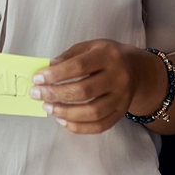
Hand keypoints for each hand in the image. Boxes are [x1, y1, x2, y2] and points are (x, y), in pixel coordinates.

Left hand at [31, 40, 162, 133]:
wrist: (137, 69)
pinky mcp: (120, 113)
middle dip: (56, 94)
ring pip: (92, 112)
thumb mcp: (90, 47)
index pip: (79, 67)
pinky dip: (78, 127)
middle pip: (84, 91)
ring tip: (48, 108)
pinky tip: (62, 120)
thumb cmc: (106, 56)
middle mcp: (118, 77)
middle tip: (37, 94)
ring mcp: (122, 98)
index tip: (38, 78)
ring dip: (65, 112)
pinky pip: (99, 126)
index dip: (56, 74)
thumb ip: (68, 57)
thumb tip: (47, 70)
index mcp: (109, 56)